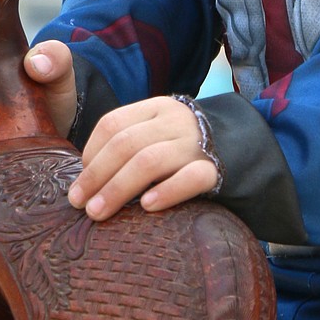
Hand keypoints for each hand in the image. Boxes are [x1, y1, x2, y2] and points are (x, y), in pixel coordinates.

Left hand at [67, 97, 217, 220]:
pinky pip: (190, 178)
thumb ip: (126, 146)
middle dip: (96, 176)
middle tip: (80, 204)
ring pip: (150, 160)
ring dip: (117, 188)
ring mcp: (197, 143)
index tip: (80, 185)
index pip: (112, 124)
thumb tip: (84, 182)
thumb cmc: (180, 151)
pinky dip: (166, 191)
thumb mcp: (155, 135)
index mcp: (156, 107)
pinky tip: (147, 207)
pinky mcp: (215, 169)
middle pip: (126, 144)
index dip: (90, 155)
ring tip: (98, 212)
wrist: (239, 151)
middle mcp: (176, 120)